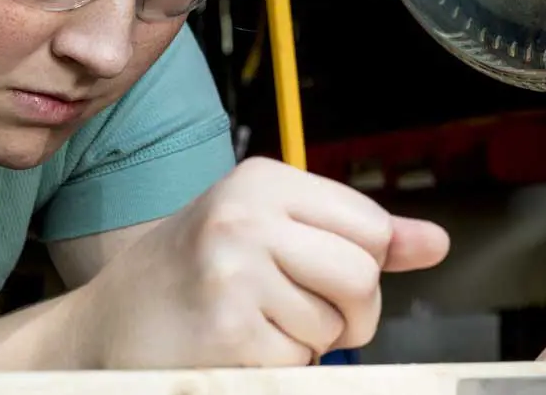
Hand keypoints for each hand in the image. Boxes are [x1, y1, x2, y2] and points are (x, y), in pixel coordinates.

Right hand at [79, 156, 449, 368]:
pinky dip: (280, 364)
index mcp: (261, 180)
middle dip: (351, 311)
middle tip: (307, 310)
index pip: (370, 225)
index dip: (364, 262)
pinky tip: (238, 343)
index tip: (328, 271)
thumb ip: (355, 234)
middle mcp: (245, 216)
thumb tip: (435, 242)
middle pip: (362, 276)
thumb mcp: (269, 228)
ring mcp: (234, 273)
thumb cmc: (194, 270)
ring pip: (335, 326)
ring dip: (309, 339)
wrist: (110, 322)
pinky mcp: (229, 332)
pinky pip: (300, 361)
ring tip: (256, 319)